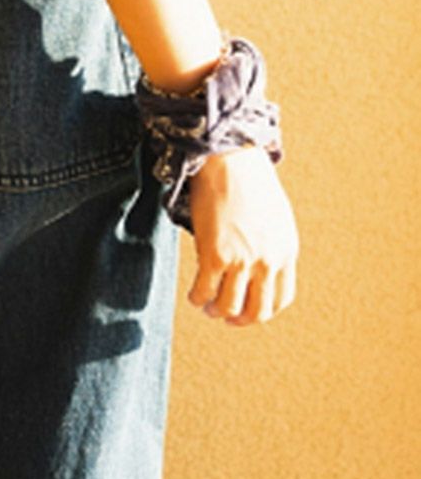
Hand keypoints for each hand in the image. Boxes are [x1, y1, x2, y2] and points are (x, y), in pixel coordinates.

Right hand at [186, 145, 298, 326]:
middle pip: (257, 310)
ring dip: (216, 311)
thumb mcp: (272, 217)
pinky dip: (197, 299)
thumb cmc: (247, 180)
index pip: (281, 299)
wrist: (230, 159)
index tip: (248, 310)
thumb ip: (268, 243)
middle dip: (240, 319)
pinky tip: (193, 296)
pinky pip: (204, 291)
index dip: (262, 311)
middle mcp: (267, 261)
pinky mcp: (215, 254)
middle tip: (225, 316)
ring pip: (229, 306)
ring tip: (206, 306)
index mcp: (285, 252)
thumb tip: (253, 260)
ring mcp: (241, 260)